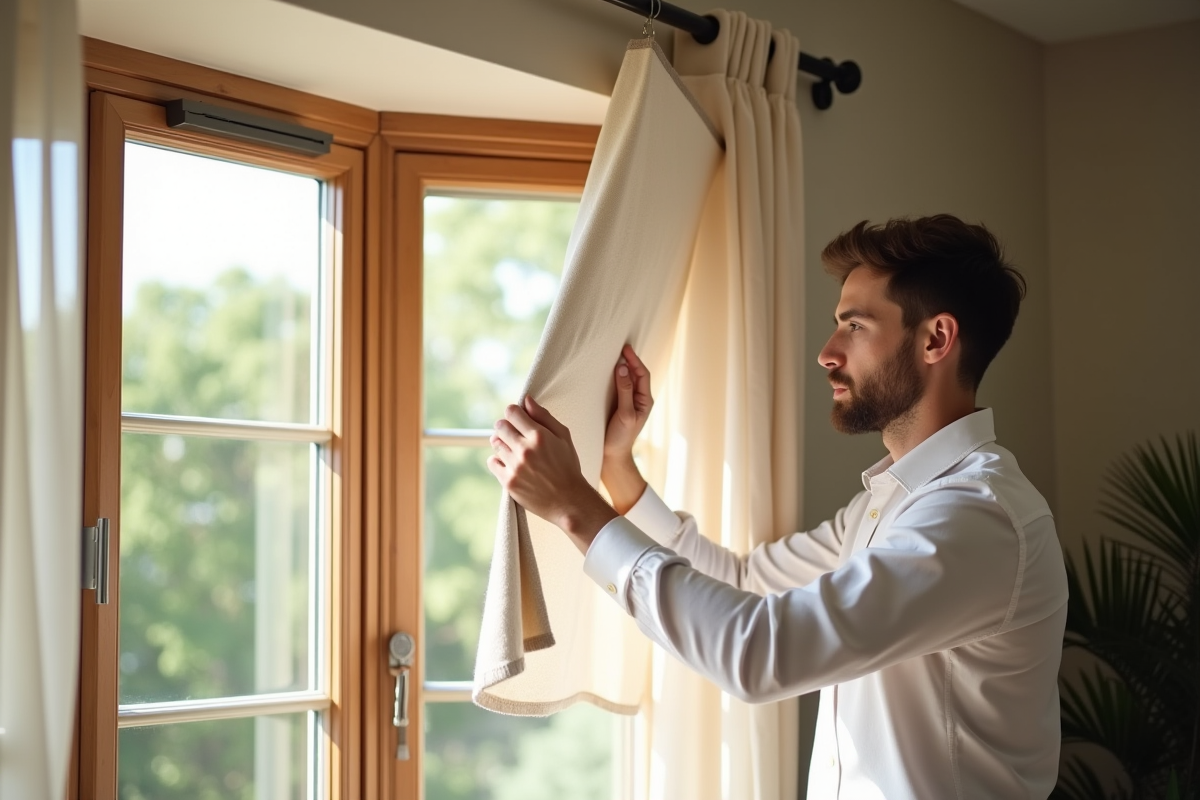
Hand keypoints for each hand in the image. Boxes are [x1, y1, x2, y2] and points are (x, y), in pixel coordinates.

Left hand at [488, 396, 616, 552]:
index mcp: (539, 436)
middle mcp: (524, 450)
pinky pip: (492, 462)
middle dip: (506, 427)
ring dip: (503, 444)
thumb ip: (544, 416)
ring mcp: (515, 466)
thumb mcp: (563, 437)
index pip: (512, 412)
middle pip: (500, 426)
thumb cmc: (568, 467)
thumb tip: (526, 400)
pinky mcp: (508, 481)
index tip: (518, 418)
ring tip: (516, 451)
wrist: (568, 501)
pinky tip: (511, 463)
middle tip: (516, 435)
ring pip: (495, 444)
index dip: (514, 413)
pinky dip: (499, 461)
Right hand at [601, 345, 651, 513]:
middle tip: (619, 347)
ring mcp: (629, 402)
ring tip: (614, 355)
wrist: (613, 456)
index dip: (634, 360)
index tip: (625, 349)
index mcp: (644, 400)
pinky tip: (608, 372)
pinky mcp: (619, 405)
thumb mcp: (624, 414)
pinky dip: (616, 377)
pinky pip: (620, 386)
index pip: (642, 374)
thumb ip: (625, 391)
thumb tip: (623, 369)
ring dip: (623, 367)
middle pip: (636, 374)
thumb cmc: (621, 437)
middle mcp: (639, 399)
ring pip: (628, 379)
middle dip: (630, 360)